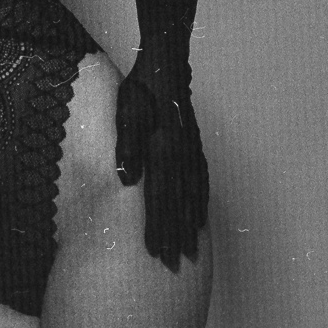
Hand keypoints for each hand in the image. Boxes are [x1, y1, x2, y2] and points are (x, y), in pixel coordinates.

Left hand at [114, 60, 208, 271]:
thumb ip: (127, 144)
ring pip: (192, 195)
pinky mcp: (194, 146)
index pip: (159, 195)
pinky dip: (200, 203)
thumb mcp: (126, 111)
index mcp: (164, 147)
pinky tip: (199, 218)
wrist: (167, 62)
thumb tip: (126, 178)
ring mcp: (192, 150)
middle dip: (175, 236)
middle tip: (174, 265)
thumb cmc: (141, 88)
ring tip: (189, 251)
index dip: (158, 226)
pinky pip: (201, 181)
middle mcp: (182, 154)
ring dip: (190, 225)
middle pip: (178, 202)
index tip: (156, 253)